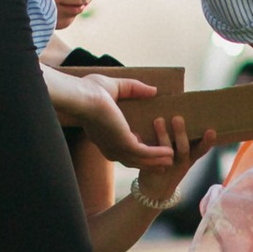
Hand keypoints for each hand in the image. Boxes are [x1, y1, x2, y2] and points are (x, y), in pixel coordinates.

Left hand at [44, 70, 170, 167]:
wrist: (81, 96)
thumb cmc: (88, 89)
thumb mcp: (116, 87)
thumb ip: (134, 88)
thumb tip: (153, 90)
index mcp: (101, 136)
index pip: (119, 149)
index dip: (134, 151)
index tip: (148, 150)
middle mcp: (107, 146)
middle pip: (131, 161)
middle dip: (148, 163)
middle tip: (163, 164)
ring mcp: (116, 147)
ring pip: (140, 160)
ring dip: (156, 161)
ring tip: (171, 160)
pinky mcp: (125, 144)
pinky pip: (145, 153)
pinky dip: (158, 154)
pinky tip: (169, 152)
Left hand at [129, 115, 213, 210]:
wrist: (155, 190)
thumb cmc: (169, 166)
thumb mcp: (180, 156)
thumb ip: (180, 141)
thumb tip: (179, 113)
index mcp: (190, 159)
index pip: (202, 150)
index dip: (207, 141)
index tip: (211, 131)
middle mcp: (181, 163)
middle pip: (184, 148)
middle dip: (181, 133)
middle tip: (177, 118)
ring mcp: (167, 167)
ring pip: (167, 151)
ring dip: (163, 135)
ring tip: (158, 120)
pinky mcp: (153, 170)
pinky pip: (149, 157)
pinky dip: (144, 144)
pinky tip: (137, 134)